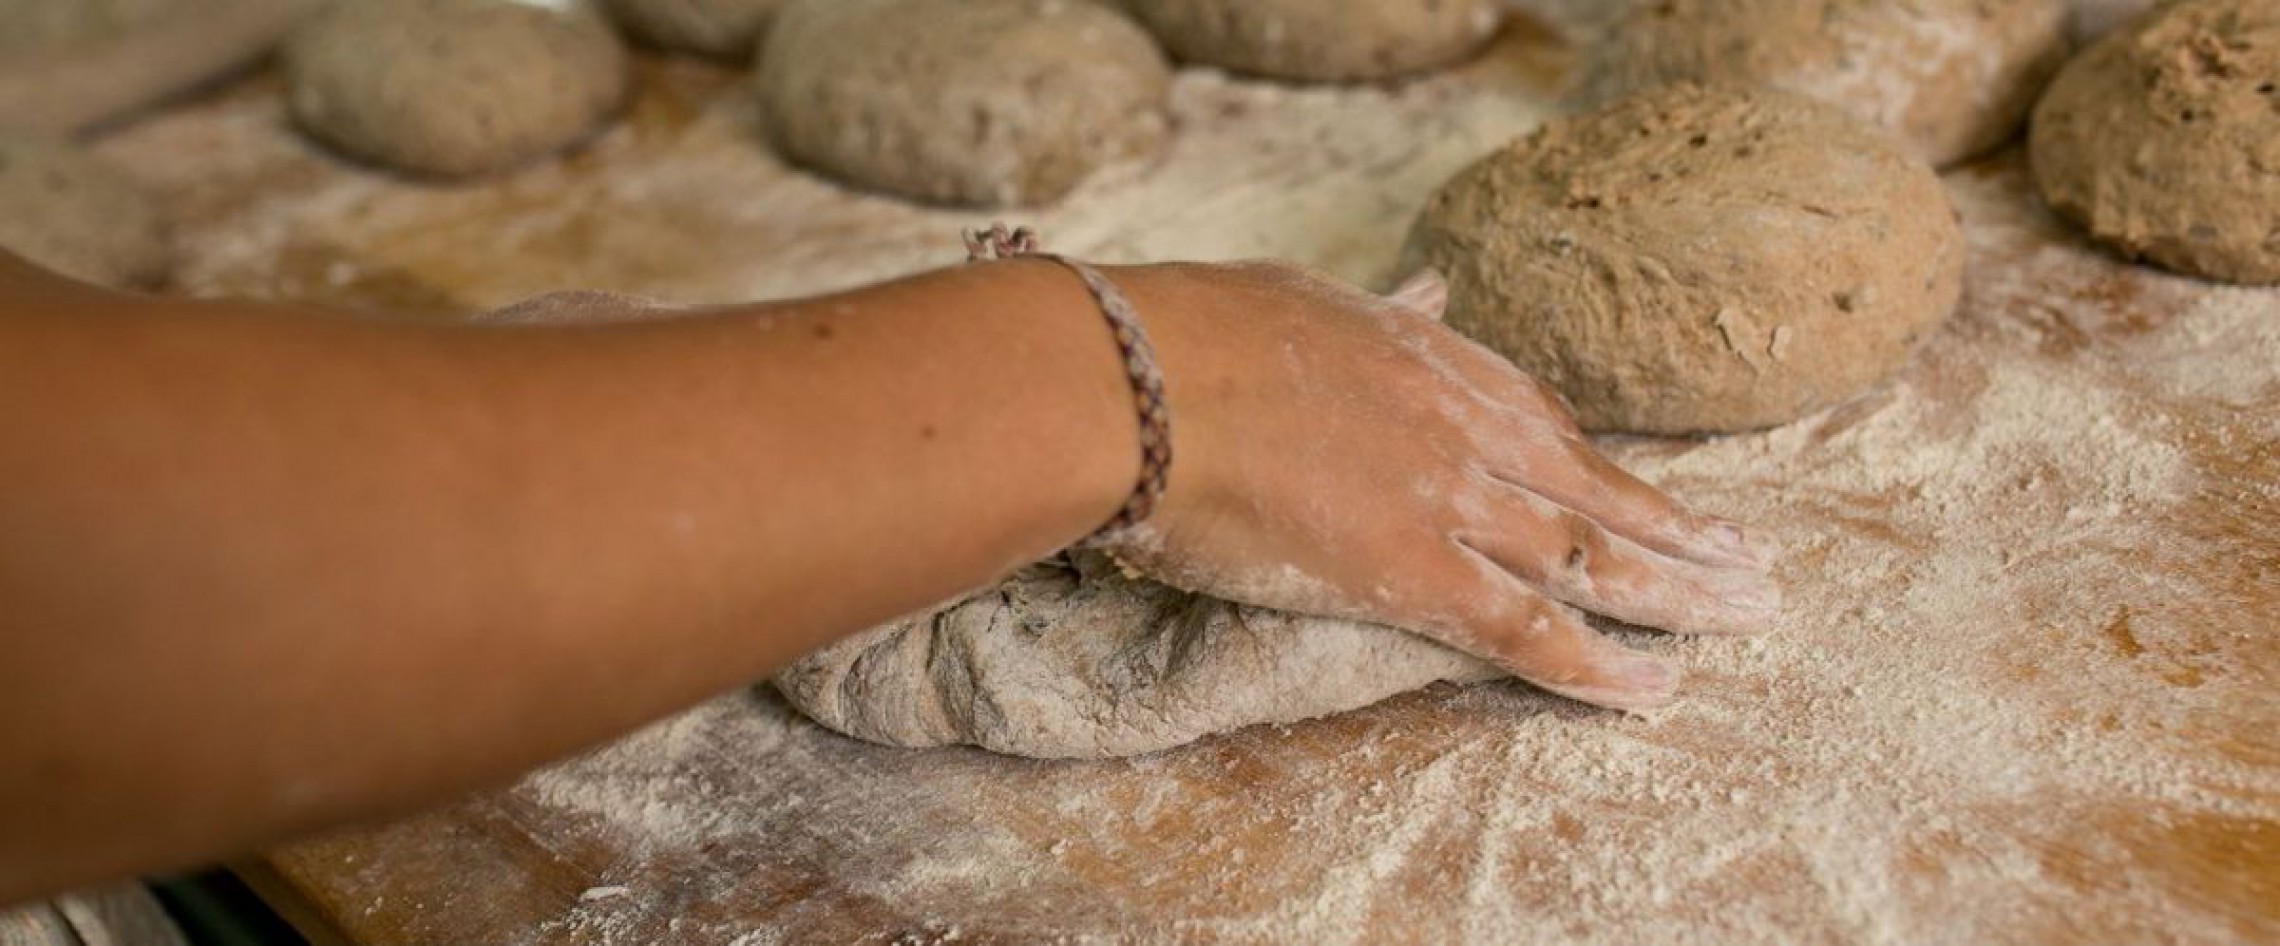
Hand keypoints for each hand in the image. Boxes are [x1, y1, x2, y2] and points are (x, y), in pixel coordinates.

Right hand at [1104, 261, 1778, 711]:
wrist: (1141, 382)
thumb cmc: (1192, 334)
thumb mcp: (1305, 297)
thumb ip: (1378, 314)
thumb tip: (1427, 291)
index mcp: (1434, 356)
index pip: (1544, 419)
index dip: (1599, 467)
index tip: (1643, 493)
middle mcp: (1465, 426)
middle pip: (1599, 489)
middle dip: (1683, 532)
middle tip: (1753, 564)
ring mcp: (1452, 501)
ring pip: (1595, 558)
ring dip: (1681, 593)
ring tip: (1750, 617)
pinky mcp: (1417, 576)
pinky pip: (1530, 631)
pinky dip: (1599, 666)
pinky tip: (1656, 690)